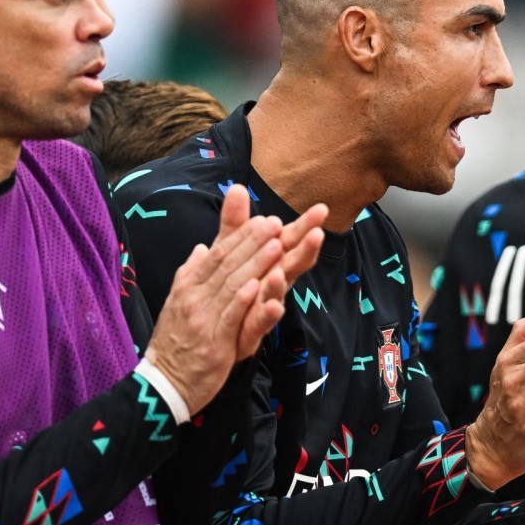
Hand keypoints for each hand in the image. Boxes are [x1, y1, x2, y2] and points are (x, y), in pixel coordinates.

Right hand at [145, 186, 289, 413]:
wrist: (164, 384)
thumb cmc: (175, 343)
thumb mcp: (178, 302)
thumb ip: (192, 273)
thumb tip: (201, 248)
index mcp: (188, 287)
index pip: (217, 255)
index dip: (240, 236)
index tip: (262, 220)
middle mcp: (194, 298)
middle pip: (226, 265)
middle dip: (252, 242)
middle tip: (275, 223)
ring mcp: (203, 320)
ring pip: (232, 286)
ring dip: (255, 264)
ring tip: (276, 245)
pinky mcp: (214, 344)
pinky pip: (230, 317)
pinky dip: (243, 300)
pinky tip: (258, 286)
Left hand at [214, 188, 326, 358]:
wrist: (203, 337)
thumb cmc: (226, 290)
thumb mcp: (228, 252)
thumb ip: (235, 224)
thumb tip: (238, 188)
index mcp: (269, 263)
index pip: (289, 241)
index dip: (304, 226)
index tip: (321, 209)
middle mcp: (271, 283)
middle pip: (291, 265)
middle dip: (304, 250)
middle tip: (317, 233)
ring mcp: (262, 307)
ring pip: (276, 293)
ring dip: (281, 282)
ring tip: (280, 271)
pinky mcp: (251, 330)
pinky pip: (260, 322)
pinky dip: (266, 314)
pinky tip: (271, 306)